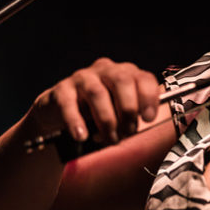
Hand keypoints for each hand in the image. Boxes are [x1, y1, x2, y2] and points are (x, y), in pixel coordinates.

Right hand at [30, 57, 160, 143]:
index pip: (143, 78)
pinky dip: (76, 122)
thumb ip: (133, 117)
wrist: (60, 113)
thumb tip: (140, 132)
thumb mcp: (119, 112)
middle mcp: (106, 70)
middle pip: (122, 81)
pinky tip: (82, 136)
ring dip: (106, 120)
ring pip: (98, 93)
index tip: (149, 119)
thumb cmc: (97, 113)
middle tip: (127, 133)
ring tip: (109, 139)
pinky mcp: (62, 90)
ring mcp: (83, 77)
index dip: (149, 98)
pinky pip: (69, 104)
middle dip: (128, 109)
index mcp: (126, 73)